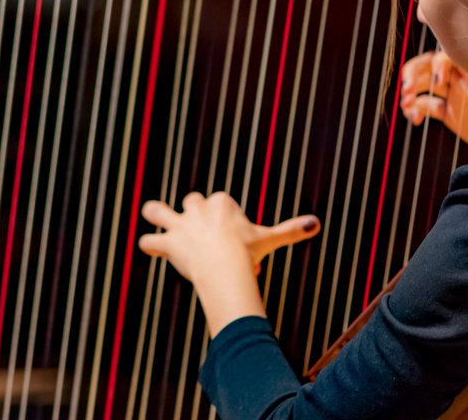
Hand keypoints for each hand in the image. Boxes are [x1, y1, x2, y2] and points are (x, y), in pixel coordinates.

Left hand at [139, 192, 319, 334]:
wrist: (225, 265)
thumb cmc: (248, 252)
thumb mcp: (270, 237)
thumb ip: (291, 229)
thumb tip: (317, 224)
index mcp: (221, 202)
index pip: (221, 205)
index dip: (229, 227)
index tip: (239, 248)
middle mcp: (197, 208)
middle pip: (192, 202)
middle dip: (197, 219)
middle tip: (208, 244)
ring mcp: (180, 225)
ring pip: (157, 210)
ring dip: (155, 215)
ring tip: (157, 220)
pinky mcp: (167, 242)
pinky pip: (149, 241)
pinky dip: (150, 245)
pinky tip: (153, 249)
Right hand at [400, 51, 467, 153]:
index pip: (449, 58)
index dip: (440, 67)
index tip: (439, 84)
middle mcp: (458, 79)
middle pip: (428, 65)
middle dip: (414, 73)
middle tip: (407, 89)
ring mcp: (450, 94)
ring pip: (422, 83)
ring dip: (410, 91)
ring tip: (405, 103)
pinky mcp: (445, 111)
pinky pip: (423, 105)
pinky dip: (415, 110)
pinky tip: (415, 120)